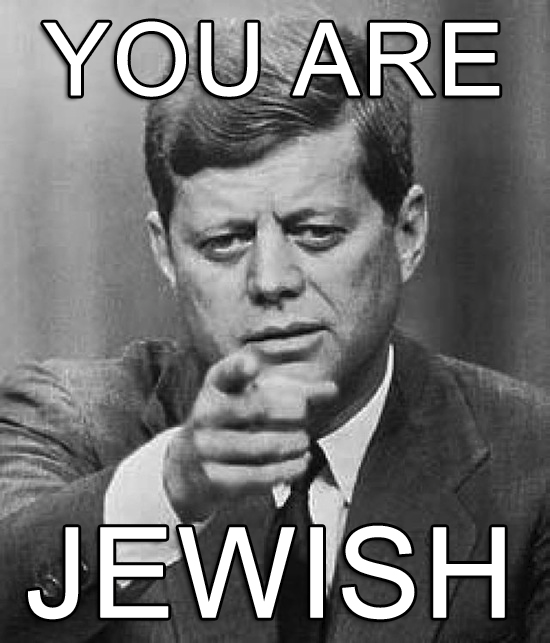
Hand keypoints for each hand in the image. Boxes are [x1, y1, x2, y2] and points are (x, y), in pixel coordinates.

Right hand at [163, 351, 336, 521]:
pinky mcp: (212, 478)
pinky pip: (254, 476)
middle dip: (286, 410)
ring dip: (289, 444)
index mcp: (215, 387)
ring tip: (303, 442)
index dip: (237, 368)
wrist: (188, 467)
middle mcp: (205, 414)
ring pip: (259, 446)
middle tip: (303, 413)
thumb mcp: (253, 400)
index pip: (224, 373)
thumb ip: (295, 393)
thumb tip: (333, 389)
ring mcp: (205, 447)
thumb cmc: (233, 424)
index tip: (253, 364)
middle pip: (253, 408)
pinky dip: (284, 471)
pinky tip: (301, 464)